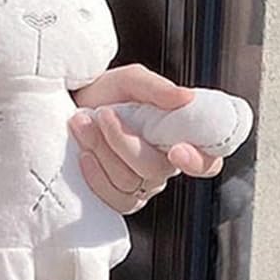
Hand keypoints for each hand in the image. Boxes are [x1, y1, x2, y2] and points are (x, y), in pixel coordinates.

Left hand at [70, 63, 224, 215]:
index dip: (198, 162)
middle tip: (103, 113)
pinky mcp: (118, 198)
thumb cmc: (106, 94)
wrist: (71, 107)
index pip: (208, 161)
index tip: (176, 150)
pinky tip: (84, 155)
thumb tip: (186, 98)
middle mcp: (164, 164)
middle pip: (155, 170)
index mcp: (179, 136)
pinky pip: (113, 198)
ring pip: (129, 182)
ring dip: (102, 151)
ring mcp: (142, 185)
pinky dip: (96, 176)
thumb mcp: (131, 80)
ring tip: (83, 123)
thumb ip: (157, 88)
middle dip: (123, 142)